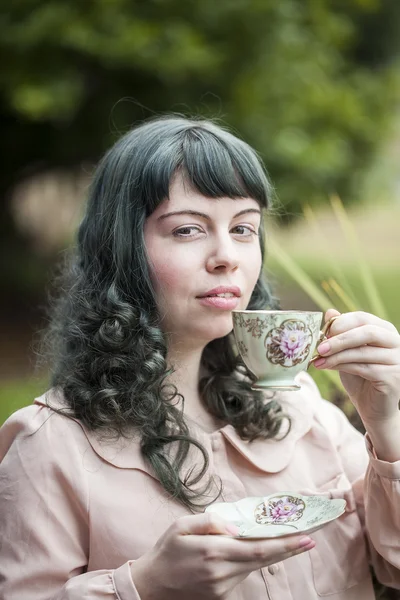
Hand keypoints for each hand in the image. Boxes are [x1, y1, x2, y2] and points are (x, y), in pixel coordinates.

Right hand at [130, 513, 315, 599]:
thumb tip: (235, 527)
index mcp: (213, 551)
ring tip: (289, 539)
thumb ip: (210, 522)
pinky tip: (254, 550)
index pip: (258, 547)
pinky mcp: (222, 596)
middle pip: (264, 558)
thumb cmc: (166, 551)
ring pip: (255, 566)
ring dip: (271, 553)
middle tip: (310, 537)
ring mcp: (223, 587)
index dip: (285, 543)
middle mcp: (222, 572)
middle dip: (289, 548)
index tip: (306, 537)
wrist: (152, 587)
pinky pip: (242, 574)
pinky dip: (252, 561)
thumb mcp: (181, 526)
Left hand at [313, 309, 399, 424]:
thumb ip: (341, 333)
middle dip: (340, 339)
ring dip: (337, 356)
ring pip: (363, 352)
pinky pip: (364, 368)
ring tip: (318, 361)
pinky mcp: (394, 378)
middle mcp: (396, 342)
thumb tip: (329, 312)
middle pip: (367, 332)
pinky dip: (342, 366)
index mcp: (385, 330)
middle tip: (320, 348)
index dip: (342, 323)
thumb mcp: (347, 352)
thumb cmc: (359, 377)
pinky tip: (327, 367)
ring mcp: (398, 360)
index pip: (363, 318)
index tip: (323, 332)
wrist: (373, 408)